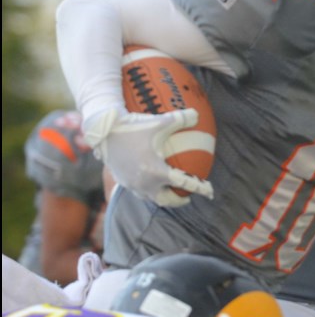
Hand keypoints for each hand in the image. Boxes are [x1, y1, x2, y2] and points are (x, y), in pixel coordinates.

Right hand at [84, 107, 213, 206]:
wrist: (102, 130)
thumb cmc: (134, 126)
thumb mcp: (160, 121)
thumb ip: (181, 119)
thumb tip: (198, 115)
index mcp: (156, 171)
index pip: (184, 184)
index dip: (200, 188)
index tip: (210, 192)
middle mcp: (144, 182)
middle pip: (166, 200)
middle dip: (178, 201)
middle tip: (187, 196)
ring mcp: (131, 184)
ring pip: (151, 197)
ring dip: (162, 197)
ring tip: (170, 191)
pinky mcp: (121, 181)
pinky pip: (138, 191)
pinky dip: (149, 190)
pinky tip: (151, 182)